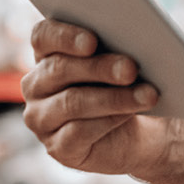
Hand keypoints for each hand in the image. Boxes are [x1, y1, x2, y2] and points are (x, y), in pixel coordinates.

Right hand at [19, 19, 183, 183]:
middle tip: (130, 69)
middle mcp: (37, 85)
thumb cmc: (125, 86)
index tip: (92, 40)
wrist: (136, 134)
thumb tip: (137, 39)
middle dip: (99, 67)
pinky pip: (78, 132)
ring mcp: (41, 119)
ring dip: (113, 98)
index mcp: (47, 53)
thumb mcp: (121, 63)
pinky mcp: (57, 147)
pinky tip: (130, 114)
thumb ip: (118, 46)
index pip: (42, 36)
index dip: (64, 36)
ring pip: (71, 102)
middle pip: (59, 69)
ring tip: (147, 95)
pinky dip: (109, 121)